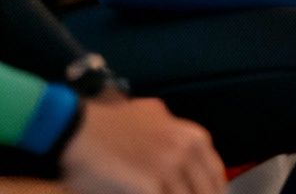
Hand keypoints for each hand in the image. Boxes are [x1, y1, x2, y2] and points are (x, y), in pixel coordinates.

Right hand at [60, 95, 223, 193]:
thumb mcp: (151, 113)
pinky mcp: (149, 185)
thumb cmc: (108, 124)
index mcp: (193, 137)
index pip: (215, 175)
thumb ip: (173, 129)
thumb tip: (183, 143)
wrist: (76, 130)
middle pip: (205, 191)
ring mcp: (169, 169)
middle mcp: (187, 152)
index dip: (213, 191)